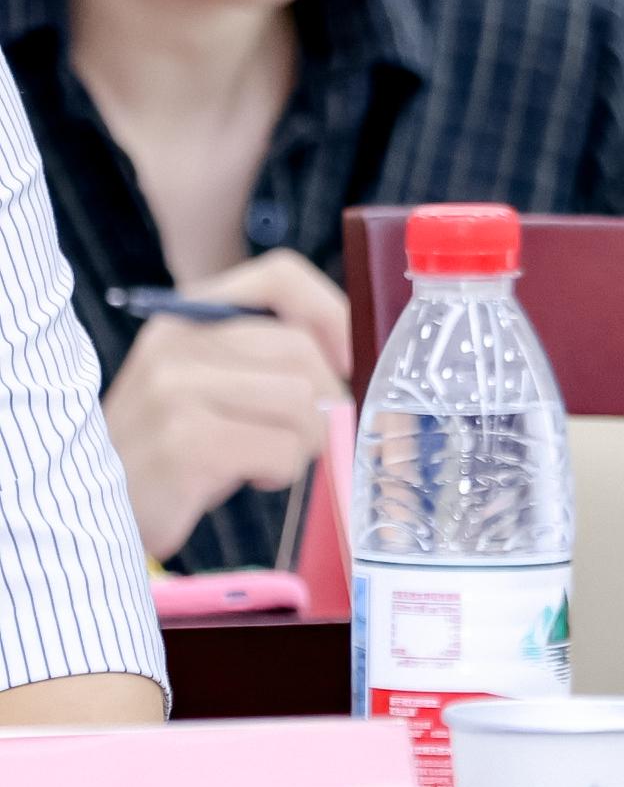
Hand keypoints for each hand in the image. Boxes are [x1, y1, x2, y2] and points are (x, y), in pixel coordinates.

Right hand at [98, 250, 349, 560]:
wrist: (103, 511)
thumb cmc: (179, 445)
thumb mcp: (215, 381)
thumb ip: (269, 355)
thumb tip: (358, 355)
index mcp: (188, 315)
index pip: (280, 275)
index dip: (331, 312)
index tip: (346, 359)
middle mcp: (176, 342)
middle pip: (302, 350)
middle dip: (323, 401)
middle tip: (302, 433)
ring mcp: (175, 389)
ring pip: (299, 401)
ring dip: (303, 442)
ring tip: (266, 457)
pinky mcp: (184, 442)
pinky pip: (281, 449)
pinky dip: (282, 470)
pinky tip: (249, 477)